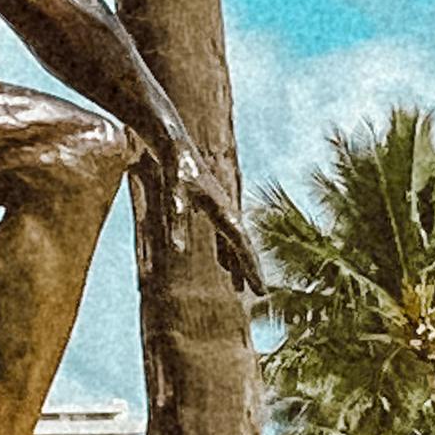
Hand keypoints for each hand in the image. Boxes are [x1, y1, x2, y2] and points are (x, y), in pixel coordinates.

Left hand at [149, 142, 268, 307]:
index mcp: (222, 210)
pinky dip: (227, 252)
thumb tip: (177, 250)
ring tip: (241, 289)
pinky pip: (224, 236)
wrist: (174, 143)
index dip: (252, 268)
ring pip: (235, 243)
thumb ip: (177, 221)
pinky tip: (225, 267)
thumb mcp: (173, 194)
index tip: (262, 289)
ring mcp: (221, 209)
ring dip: (239, 264)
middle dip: (252, 269)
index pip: (242, 245)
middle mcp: (227, 210)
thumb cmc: (174, 167)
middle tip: (261, 292)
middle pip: (244, 245)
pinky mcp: (210, 207)